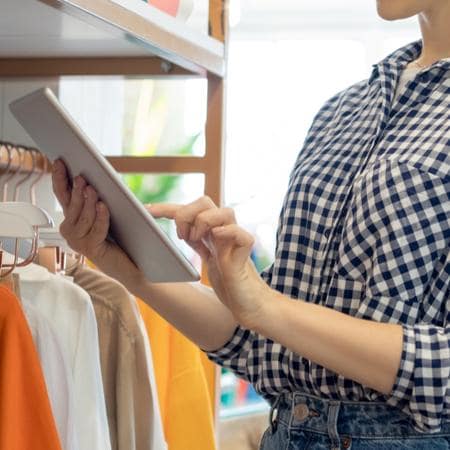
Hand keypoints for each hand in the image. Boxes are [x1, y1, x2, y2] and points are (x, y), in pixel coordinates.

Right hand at [51, 160, 143, 285]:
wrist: (130, 263)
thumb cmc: (119, 236)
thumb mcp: (105, 212)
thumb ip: (96, 198)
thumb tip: (92, 178)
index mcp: (72, 217)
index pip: (63, 195)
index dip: (60, 178)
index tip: (60, 162)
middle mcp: (71, 230)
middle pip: (71, 206)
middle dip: (76, 191)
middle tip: (81, 178)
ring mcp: (79, 242)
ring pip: (82, 218)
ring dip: (88, 203)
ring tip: (92, 189)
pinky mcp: (92, 250)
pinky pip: (96, 230)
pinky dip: (100, 217)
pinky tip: (103, 206)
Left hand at [149, 197, 268, 326]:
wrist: (248, 303)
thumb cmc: (227, 283)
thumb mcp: (205, 259)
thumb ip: (194, 242)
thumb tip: (166, 235)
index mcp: (211, 231)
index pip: (188, 210)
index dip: (166, 208)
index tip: (146, 210)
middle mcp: (223, 230)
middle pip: (205, 202)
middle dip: (187, 213)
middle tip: (181, 237)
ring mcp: (236, 239)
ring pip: (224, 211)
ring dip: (204, 221)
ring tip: (196, 240)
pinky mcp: (246, 250)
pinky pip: (239, 233)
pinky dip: (226, 232)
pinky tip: (216, 238)